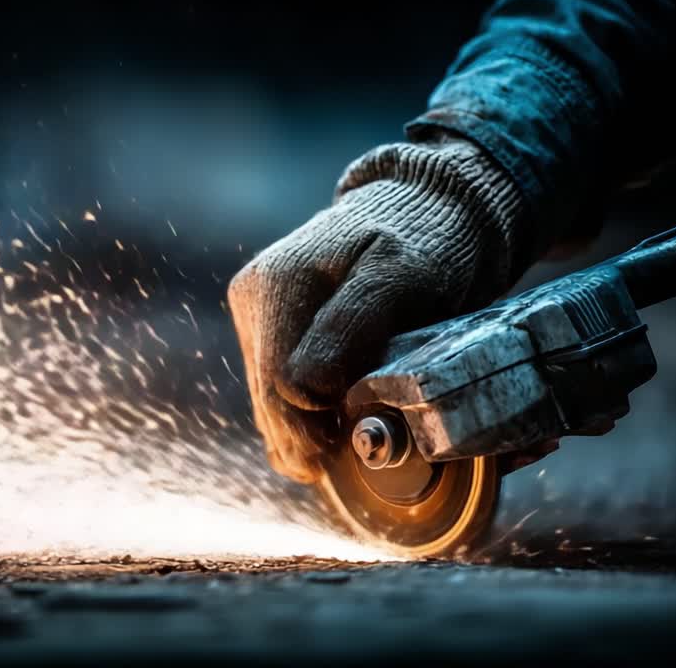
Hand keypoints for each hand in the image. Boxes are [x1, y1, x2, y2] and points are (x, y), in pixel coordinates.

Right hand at [227, 137, 530, 482]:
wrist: (419, 209)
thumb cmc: (422, 241)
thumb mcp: (401, 276)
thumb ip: (350, 327)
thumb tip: (303, 391)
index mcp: (277, 284)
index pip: (278, 386)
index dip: (310, 430)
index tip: (348, 450)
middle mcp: (253, 298)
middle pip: (266, 399)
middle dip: (303, 440)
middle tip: (346, 466)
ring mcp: (255, 313)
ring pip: (266, 400)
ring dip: (300, 433)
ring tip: (341, 452)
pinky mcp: (266, 326)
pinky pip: (274, 388)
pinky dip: (299, 417)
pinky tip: (327, 431)